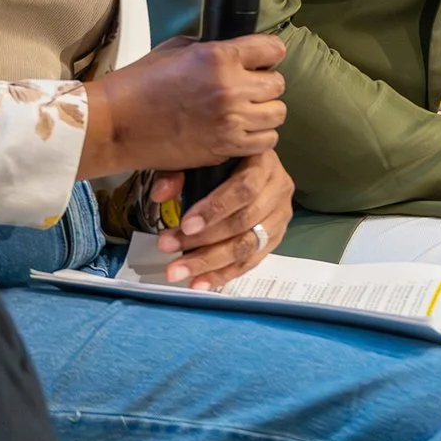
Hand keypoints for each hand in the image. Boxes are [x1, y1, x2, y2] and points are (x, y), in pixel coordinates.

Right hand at [83, 34, 286, 177]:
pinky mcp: (226, 148)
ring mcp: (231, 121)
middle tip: (249, 87)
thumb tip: (235, 53)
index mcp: (218, 57)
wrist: (118, 123)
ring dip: (264, 112)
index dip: (268, 53)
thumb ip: (212, 49)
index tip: (262, 58)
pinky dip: (257, 137)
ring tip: (245, 111)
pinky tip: (240, 131)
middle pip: (277, 84)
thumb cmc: (140, 83)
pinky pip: (265, 142)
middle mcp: (231, 88)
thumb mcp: (176, 49)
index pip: (271, 49)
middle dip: (265, 84)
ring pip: (277, 115)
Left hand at [146, 149, 293, 289]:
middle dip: (204, 241)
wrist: (249, 162)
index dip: (215, 209)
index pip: (244, 189)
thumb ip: (178, 172)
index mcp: (263, 162)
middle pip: (244, 223)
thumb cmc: (222, 158)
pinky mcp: (276, 238)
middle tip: (167, 247)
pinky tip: (199, 283)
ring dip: (210, 263)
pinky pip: (251, 261)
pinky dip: (224, 274)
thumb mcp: (200, 157)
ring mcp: (281, 216)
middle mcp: (279, 189)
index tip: (185, 224)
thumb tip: (159, 194)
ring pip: (247, 247)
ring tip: (178, 272)